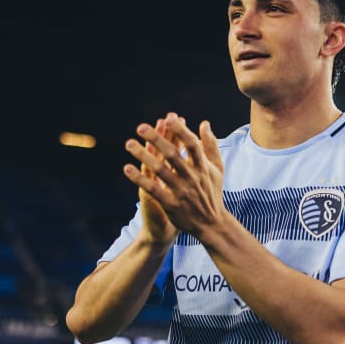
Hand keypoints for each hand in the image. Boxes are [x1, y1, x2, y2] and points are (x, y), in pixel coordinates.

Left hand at [123, 112, 225, 237]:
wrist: (212, 225)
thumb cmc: (213, 192)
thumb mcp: (217, 168)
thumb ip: (211, 145)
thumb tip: (204, 123)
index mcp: (203, 167)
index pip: (192, 145)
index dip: (181, 131)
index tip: (169, 118)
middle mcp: (192, 178)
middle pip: (173, 155)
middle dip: (157, 139)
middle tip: (141, 127)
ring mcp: (182, 191)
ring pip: (160, 170)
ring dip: (143, 156)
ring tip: (129, 143)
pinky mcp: (171, 205)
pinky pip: (153, 189)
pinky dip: (140, 179)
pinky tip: (127, 168)